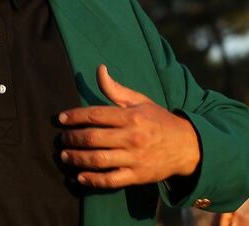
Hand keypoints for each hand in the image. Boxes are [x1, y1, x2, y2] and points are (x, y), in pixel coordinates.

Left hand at [59, 64, 200, 187]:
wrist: (188, 147)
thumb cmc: (158, 121)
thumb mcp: (140, 101)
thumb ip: (115, 89)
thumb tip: (99, 69)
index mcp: (131, 117)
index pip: (96, 115)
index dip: (74, 116)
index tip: (60, 118)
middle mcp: (132, 137)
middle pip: (93, 138)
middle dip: (72, 138)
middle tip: (61, 138)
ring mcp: (134, 158)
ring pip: (98, 159)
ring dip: (77, 158)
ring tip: (64, 155)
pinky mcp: (137, 176)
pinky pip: (111, 180)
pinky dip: (93, 180)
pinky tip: (79, 176)